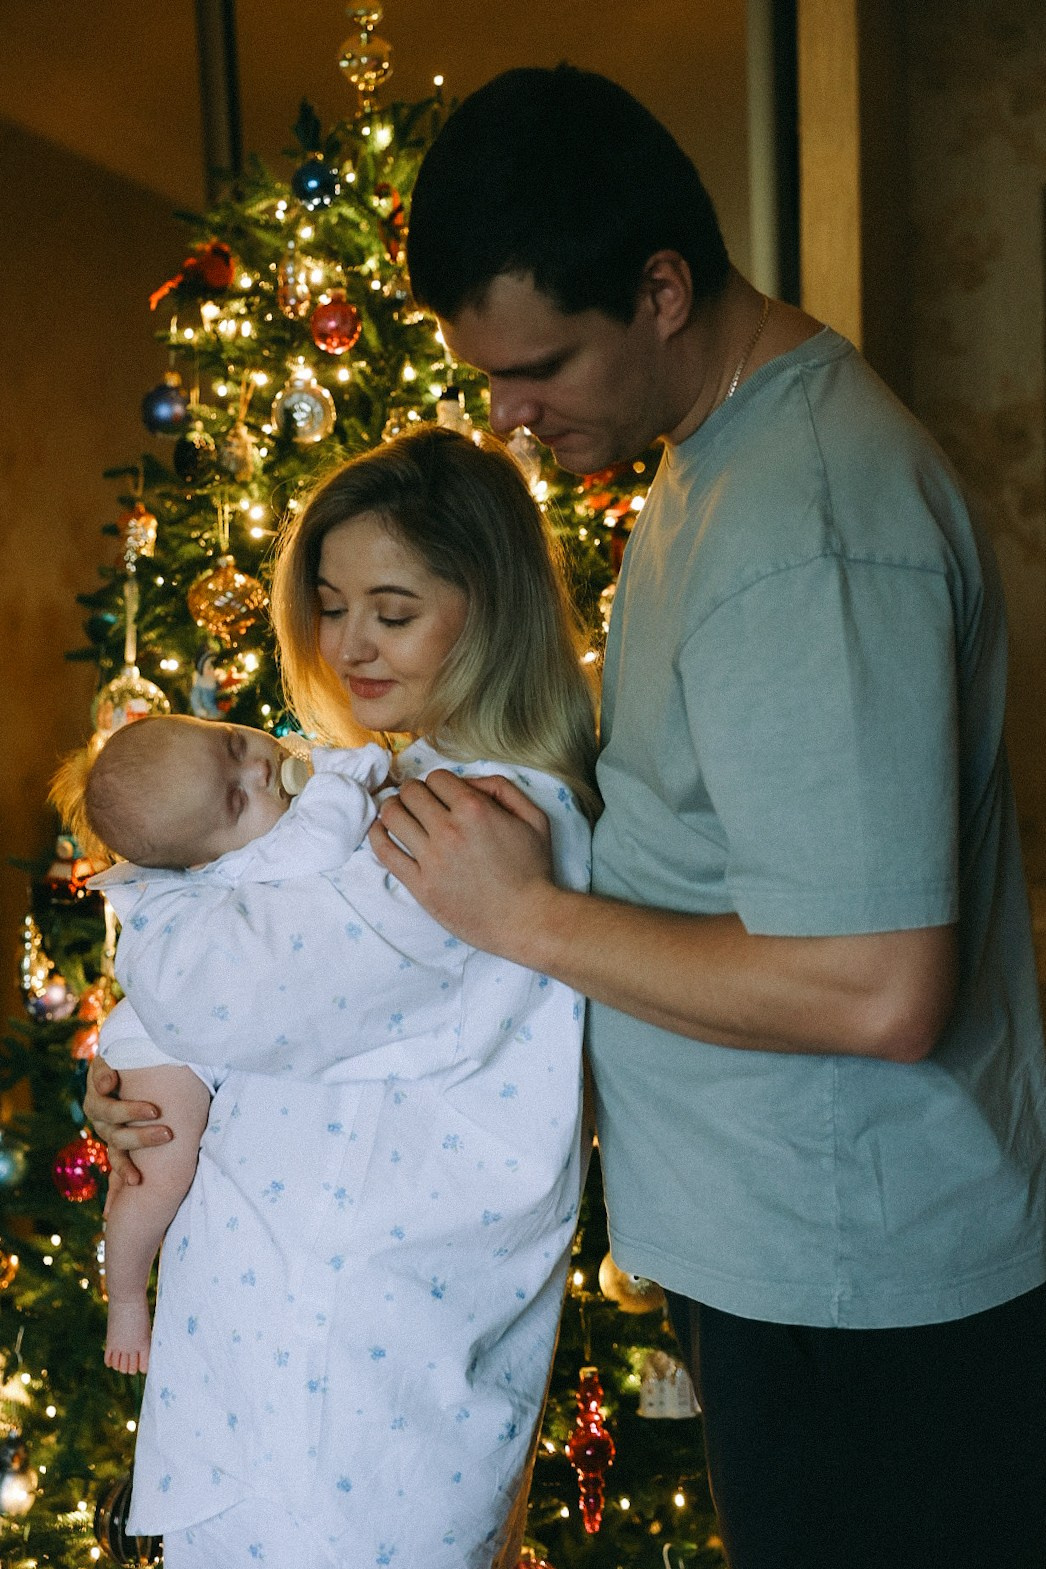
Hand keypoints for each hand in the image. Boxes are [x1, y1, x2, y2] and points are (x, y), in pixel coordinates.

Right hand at [83, 1055, 171, 1186]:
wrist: (126, 1066)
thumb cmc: (123, 1059)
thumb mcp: (112, 1057)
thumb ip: (106, 1068)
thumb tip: (106, 1085)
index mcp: (96, 1096)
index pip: (107, 1108)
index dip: (129, 1111)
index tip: (155, 1111)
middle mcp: (100, 1118)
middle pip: (115, 1131)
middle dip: (142, 1134)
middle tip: (168, 1133)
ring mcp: (108, 1133)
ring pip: (118, 1148)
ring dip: (139, 1150)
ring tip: (162, 1150)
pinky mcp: (117, 1144)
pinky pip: (118, 1161)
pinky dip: (125, 1171)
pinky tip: (136, 1181)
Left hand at [368, 771, 556, 961]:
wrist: (526, 919)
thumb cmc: (533, 870)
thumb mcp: (534, 818)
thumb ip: (502, 789)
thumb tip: (467, 781)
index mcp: (475, 810)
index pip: (436, 778)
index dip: (438, 782)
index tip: (441, 794)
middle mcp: (449, 830)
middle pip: (410, 792)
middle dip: (413, 792)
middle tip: (418, 802)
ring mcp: (431, 859)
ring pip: (392, 816)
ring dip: (393, 808)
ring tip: (399, 813)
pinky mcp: (420, 885)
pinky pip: (384, 852)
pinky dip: (377, 835)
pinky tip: (382, 832)